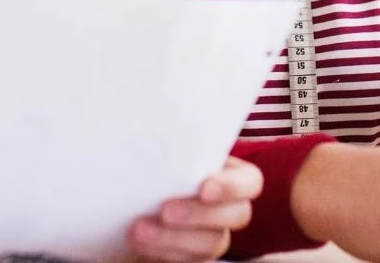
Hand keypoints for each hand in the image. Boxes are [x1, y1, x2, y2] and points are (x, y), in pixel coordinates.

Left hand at [127, 156, 260, 262]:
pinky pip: (190, 262)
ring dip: (173, 238)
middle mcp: (228, 207)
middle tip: (165, 211)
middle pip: (237, 216)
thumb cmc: (149, 169)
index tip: (204, 188)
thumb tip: (155, 130)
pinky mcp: (194, 257)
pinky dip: (164, 254)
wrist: (129, 202)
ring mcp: (213, 236)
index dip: (232, 186)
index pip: (250, 181)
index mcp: (228, 174)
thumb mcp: (160, 154)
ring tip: (139, 230)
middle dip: (199, 214)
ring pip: (212, 244)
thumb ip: (167, 148)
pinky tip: (140, 244)